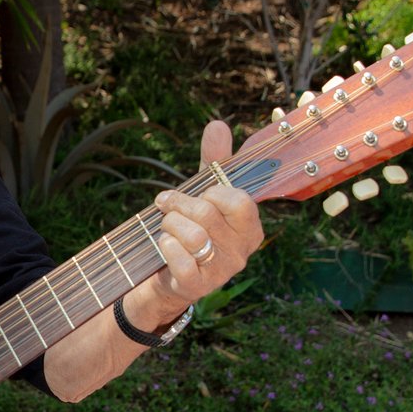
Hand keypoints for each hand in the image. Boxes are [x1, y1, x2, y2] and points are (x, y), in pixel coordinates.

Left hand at [126, 120, 263, 325]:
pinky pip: (180, 259)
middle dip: (178, 203)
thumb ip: (214, 162)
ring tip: (164, 226)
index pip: (240, 201)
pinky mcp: (197, 287)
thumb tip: (218, 125)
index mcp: (250, 228)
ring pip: (194, 236)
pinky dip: (165, 246)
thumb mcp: (203, 194)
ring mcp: (221, 272)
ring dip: (170, 224)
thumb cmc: (191, 229)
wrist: (167, 275)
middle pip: (208, 214)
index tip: (197, 192)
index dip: (212, 191)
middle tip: (164, 204)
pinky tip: (162, 245)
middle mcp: (242, 252)